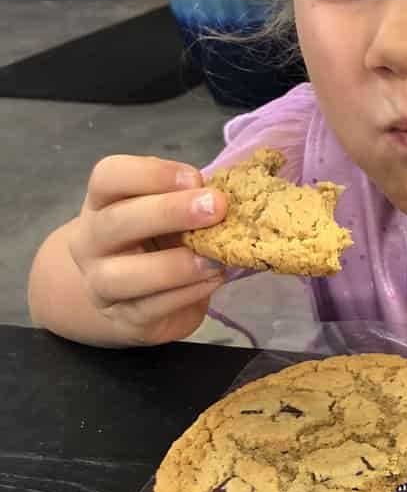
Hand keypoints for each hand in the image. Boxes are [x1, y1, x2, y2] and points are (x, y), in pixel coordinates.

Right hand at [68, 156, 227, 346]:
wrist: (130, 297)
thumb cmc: (156, 239)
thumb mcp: (165, 211)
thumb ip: (187, 198)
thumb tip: (230, 192)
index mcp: (102, 201)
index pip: (109, 176)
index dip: (151, 174)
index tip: (195, 177)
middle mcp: (91, 240)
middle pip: (116, 221)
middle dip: (169, 212)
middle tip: (216, 208)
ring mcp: (101, 282)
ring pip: (125, 275)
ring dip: (176, 265)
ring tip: (215, 258)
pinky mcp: (124, 318)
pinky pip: (152, 307)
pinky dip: (188, 293)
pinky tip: (214, 279)